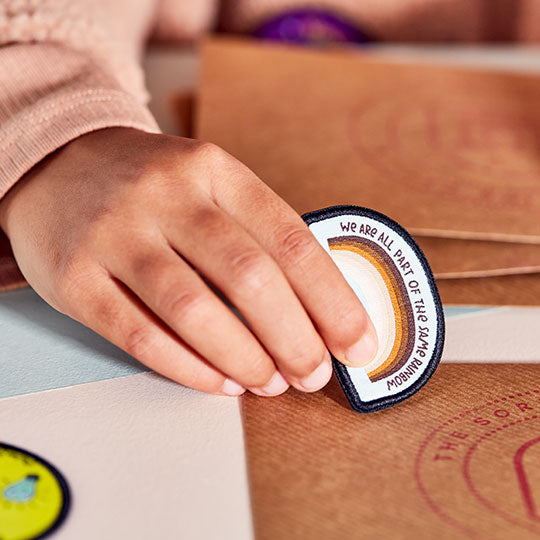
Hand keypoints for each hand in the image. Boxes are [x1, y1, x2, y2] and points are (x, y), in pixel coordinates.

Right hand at [0, 128, 376, 395]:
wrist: (57, 163)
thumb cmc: (151, 188)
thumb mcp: (208, 185)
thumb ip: (256, 237)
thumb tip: (315, 312)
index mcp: (214, 170)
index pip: (289, 237)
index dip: (331, 298)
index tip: (358, 341)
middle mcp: (166, 195)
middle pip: (248, 275)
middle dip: (295, 337)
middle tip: (315, 374)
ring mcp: (116, 233)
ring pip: (194, 309)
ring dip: (245, 357)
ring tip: (271, 383)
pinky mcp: (75, 275)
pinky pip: (140, 334)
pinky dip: (189, 368)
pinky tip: (220, 381)